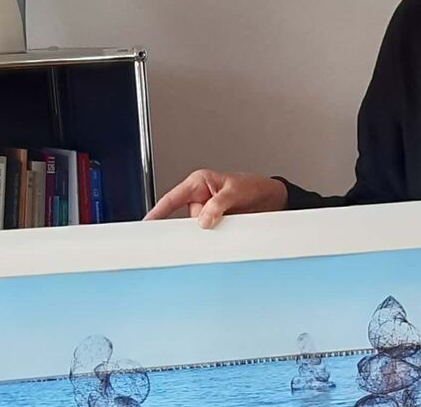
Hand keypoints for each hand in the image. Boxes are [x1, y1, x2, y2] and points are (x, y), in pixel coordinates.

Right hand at [143, 169, 287, 228]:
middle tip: (204, 230)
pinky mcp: (217, 224)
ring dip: (209, 233)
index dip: (158, 212)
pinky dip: (216, 238)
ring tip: (228, 223)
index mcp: (199, 183)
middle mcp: (200, 198)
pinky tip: (226, 233)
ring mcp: (208, 213)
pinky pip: (210, 235)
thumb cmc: (253, 186)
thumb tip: (203, 221)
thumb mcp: (235, 192)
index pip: (172, 199)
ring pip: (198, 230)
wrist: (273, 198)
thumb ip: (218, 205)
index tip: (148, 223)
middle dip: (193, 227)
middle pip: (186, 219)